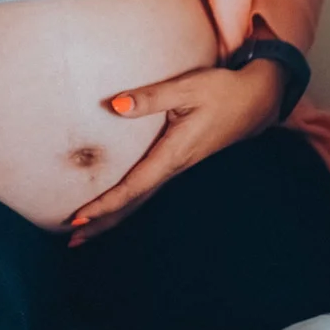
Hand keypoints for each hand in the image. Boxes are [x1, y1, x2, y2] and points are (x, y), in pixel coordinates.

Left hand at [64, 57, 285, 244]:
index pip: (133, 186)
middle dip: (103, 222)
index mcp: (174, 154)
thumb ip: (151, 98)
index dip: (105, 203)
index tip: (79, 217)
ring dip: (113, 216)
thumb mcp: (188, 88)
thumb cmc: (223, 91)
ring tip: (84, 233)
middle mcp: (175, 166)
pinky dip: (128, 201)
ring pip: (140, 198)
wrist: (258, 100)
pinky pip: (148, 187)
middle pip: (133, 203)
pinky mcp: (179, 160)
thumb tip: (114, 105)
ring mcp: (178, 166)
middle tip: (71, 241)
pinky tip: (116, 204)